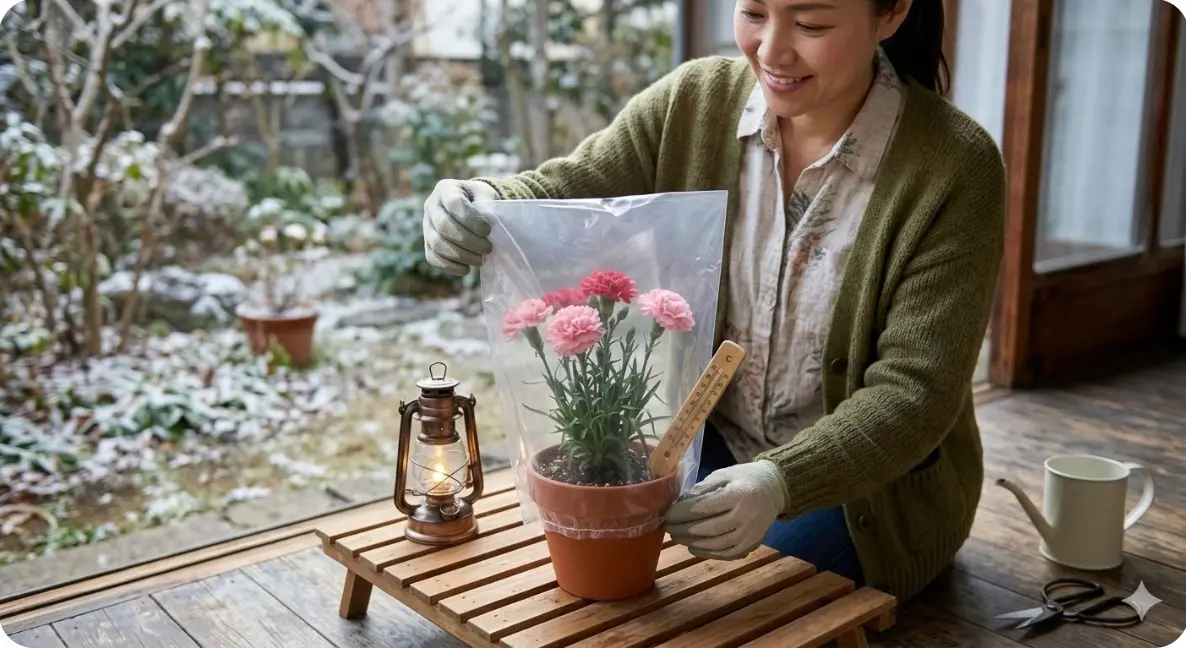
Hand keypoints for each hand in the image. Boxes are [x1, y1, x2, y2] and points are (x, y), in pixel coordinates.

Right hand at [423, 179, 498, 275]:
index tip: (488, 230)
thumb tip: (486, 232)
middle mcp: (431, 205)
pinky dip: (450, 267)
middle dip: (469, 241)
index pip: (454, 203)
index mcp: (446, 189)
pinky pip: (432, 258)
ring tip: (480, 260)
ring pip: (437, 244)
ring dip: (461, 256)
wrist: (469, 207)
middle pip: (444, 226)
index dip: (471, 219)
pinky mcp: (427, 244)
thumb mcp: (487, 196)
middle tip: (488, 249)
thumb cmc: (480, 201)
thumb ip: (488, 208)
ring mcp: (426, 225)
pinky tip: (466, 269)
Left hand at [663, 459, 787, 559]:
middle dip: (683, 530)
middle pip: (708, 529)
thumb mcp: (723, 474)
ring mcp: (750, 534)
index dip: (681, 513)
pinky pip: (727, 554)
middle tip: (667, 527)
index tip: (667, 513)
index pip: (703, 507)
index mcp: (737, 495)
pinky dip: (708, 553)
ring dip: (692, 543)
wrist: (775, 489)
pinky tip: (693, 548)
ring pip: (716, 544)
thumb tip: (679, 503)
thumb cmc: (745, 478)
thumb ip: (702, 489)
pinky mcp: (751, 544)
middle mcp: (745, 517)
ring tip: (676, 537)